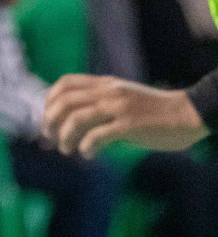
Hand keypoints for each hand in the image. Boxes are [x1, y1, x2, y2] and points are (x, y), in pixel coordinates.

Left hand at [43, 74, 207, 157]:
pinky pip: (98, 135)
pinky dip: (86, 146)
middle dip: (51, 120)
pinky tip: (88, 154)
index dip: (50, 98)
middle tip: (50, 136)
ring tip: (66, 149)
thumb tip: (77, 126)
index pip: (66, 82)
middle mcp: (108, 92)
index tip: (47, 116)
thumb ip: (102, 106)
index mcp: (106, 84)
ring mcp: (118, 108)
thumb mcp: (124, 99)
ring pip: (77, 118)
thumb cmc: (156, 110)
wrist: (187, 114)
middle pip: (66, 101)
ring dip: (65, 136)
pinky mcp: (129, 125)